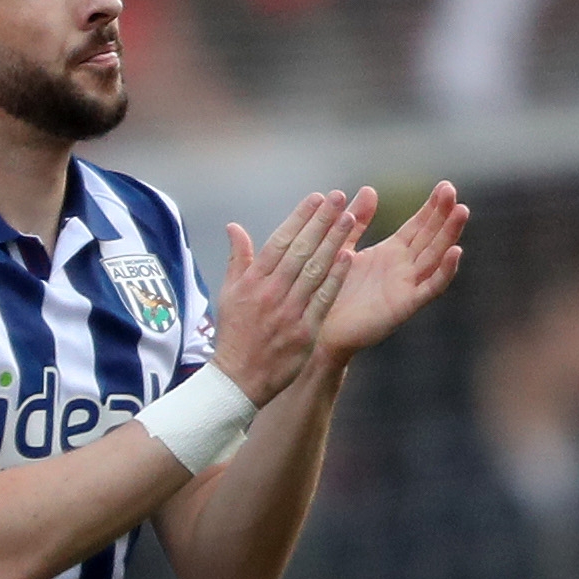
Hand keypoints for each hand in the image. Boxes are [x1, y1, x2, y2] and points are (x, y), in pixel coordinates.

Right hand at [207, 188, 365, 404]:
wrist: (238, 380)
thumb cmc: (234, 334)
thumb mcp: (229, 294)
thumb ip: (238, 258)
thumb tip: (234, 227)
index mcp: (252, 281)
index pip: (279, 241)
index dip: (300, 217)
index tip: (317, 198)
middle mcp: (271, 293)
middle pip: (300, 250)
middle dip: (321, 221)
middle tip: (338, 198)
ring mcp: (289, 312)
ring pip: (315, 270)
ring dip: (334, 242)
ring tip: (350, 218)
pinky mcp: (304, 331)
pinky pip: (323, 299)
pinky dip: (336, 278)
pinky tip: (349, 257)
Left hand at [311, 181, 468, 363]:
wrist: (320, 329)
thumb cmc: (331, 291)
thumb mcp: (344, 246)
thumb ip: (357, 220)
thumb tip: (370, 189)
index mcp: (392, 253)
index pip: (419, 225)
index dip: (432, 207)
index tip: (445, 187)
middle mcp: (404, 268)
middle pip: (431, 237)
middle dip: (443, 214)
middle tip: (451, 190)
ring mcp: (407, 286)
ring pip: (435, 256)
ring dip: (449, 235)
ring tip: (461, 211)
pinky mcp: (405, 305)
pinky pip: (431, 287)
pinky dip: (445, 270)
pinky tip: (455, 252)